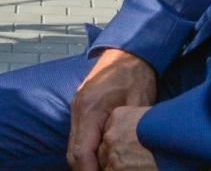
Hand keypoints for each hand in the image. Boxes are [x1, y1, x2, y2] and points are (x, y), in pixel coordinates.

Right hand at [67, 48, 156, 170]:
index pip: (81, 152)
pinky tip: (100, 159)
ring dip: (85, 163)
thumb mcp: (138, 108)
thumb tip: (125, 159)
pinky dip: (86, 152)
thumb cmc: (136, 76)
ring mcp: (76, 107)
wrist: (129, 51)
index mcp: (90, 109)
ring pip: (73, 146)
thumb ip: (126, 134)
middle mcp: (78, 109)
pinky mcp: (80, 107)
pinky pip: (78, 136)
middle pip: (72, 153)